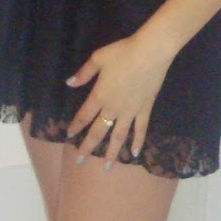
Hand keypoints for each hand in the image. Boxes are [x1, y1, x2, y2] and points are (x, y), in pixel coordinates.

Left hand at [64, 31, 175, 167]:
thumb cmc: (122, 53)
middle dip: (88, 147)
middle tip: (80, 161)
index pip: (84, 116)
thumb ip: (83, 73)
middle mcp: (114, 108)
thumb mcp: (97, 59)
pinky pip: (141, 129)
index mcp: (100, 96)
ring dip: (112, 152)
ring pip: (119, 136)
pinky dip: (138, 141)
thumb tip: (69, 83)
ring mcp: (131, 111)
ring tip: (107, 167)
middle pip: (98, 131)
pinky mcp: (145, 109)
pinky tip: (135, 153)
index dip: (76, 127)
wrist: (151, 53)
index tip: (69, 136)